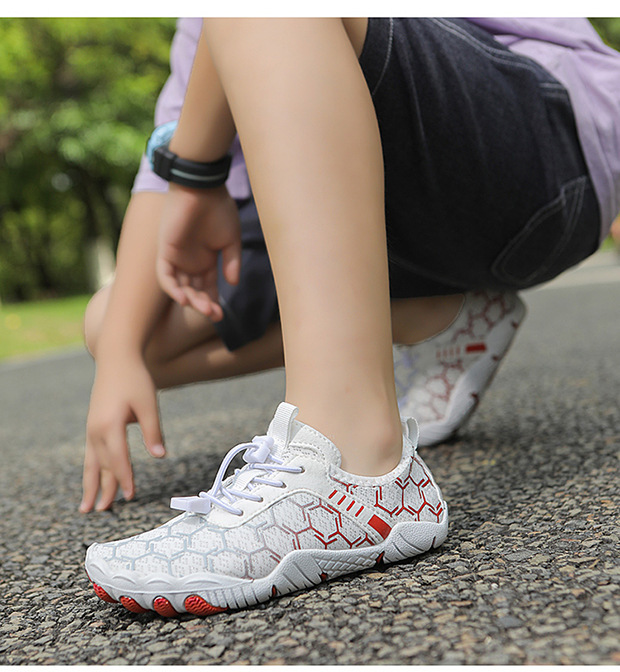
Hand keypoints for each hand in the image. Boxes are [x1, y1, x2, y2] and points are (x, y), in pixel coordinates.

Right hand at [80, 354, 164, 512]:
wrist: (116, 358)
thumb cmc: (135, 379)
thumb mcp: (148, 403)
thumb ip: (153, 431)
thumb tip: (160, 456)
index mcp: (110, 425)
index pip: (118, 459)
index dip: (125, 479)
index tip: (131, 496)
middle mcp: (96, 429)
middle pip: (101, 465)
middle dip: (103, 489)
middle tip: (103, 512)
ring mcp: (92, 427)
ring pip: (91, 462)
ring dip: (90, 484)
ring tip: (86, 507)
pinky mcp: (93, 424)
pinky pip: (90, 453)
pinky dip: (91, 469)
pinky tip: (91, 479)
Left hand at [157, 184, 240, 320]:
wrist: (202, 188)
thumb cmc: (219, 209)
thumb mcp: (231, 240)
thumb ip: (231, 262)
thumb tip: (232, 284)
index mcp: (206, 261)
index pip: (207, 289)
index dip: (213, 303)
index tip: (221, 316)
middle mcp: (190, 262)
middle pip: (194, 292)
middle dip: (204, 306)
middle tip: (214, 316)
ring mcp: (177, 258)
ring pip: (180, 287)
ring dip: (191, 301)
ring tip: (204, 309)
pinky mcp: (166, 251)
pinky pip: (165, 276)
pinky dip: (173, 289)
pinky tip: (185, 300)